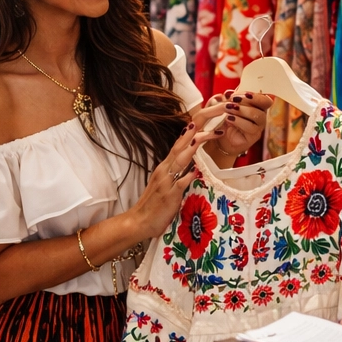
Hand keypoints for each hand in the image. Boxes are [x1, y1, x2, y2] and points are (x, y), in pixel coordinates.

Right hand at [124, 124, 223, 239]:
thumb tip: (191, 165)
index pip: (177, 146)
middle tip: (202, 121)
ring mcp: (166, 183)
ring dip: (190, 150)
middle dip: (191, 135)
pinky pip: (179, 184)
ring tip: (200, 137)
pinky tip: (196, 170)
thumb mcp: (166, 184)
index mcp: (164, 168)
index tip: (198, 121)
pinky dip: (187, 176)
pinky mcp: (168, 196)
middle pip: (179, 148)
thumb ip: (176, 174)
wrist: (139, 221)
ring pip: (179, 162)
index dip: (187, 133)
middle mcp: (164, 171)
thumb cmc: (154, 205)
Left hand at [195, 90, 272, 162]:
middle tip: (233, 99)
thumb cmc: (225, 118)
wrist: (220, 136)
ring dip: (243, 110)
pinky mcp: (254, 136)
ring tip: (229, 108)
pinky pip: (251, 127)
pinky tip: (229, 118)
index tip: (237, 94)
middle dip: (249, 99)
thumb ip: (228, 98)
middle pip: (265, 104)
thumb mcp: (226, 106)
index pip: (264, 97)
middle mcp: (261, 114)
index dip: (254, 94)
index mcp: (258, 105)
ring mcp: (259, 126)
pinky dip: (239, 121)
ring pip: (258, 115)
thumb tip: (228, 92)